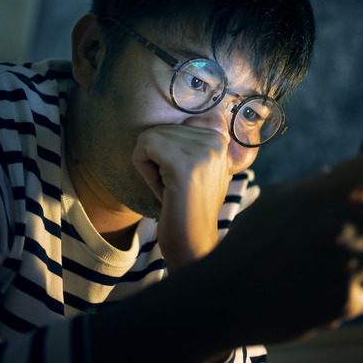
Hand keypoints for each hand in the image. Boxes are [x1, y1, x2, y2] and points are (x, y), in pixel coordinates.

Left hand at [132, 125, 230, 269]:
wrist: (194, 243)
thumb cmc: (188, 208)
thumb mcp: (199, 169)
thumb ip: (190, 144)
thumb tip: (179, 119)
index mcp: (220, 139)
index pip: (174, 126)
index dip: (166, 153)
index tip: (178, 178)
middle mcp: (215, 141)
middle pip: (161, 130)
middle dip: (155, 160)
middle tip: (172, 187)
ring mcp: (202, 151)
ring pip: (150, 137)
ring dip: (149, 166)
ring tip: (169, 189)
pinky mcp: (183, 163)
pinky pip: (145, 145)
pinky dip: (143, 168)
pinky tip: (160, 188)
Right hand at [201, 148, 362, 344]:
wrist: (226, 296)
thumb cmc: (246, 246)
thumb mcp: (274, 202)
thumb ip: (309, 186)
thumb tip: (334, 173)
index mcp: (322, 193)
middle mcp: (340, 223)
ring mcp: (346, 262)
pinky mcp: (345, 299)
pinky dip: (358, 298)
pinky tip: (340, 299)